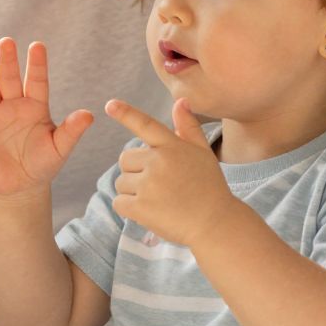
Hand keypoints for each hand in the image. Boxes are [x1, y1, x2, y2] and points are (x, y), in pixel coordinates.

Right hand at [0, 38, 94, 196]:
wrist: (19, 187)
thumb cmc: (42, 165)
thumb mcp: (59, 149)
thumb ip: (71, 131)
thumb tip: (89, 115)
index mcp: (36, 107)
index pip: (37, 81)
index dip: (37, 65)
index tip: (38, 46)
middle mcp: (13, 105)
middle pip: (10, 79)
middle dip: (8, 61)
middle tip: (6, 41)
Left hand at [104, 97, 240, 248]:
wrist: (215, 224)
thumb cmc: (210, 187)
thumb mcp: (203, 153)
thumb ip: (188, 128)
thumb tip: (180, 101)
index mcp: (173, 146)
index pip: (145, 124)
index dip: (126, 114)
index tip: (110, 104)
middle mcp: (159, 161)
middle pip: (125, 159)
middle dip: (135, 170)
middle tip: (158, 184)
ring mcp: (149, 184)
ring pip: (121, 182)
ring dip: (132, 191)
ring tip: (158, 200)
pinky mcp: (141, 207)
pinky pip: (119, 202)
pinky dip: (128, 208)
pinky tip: (148, 212)